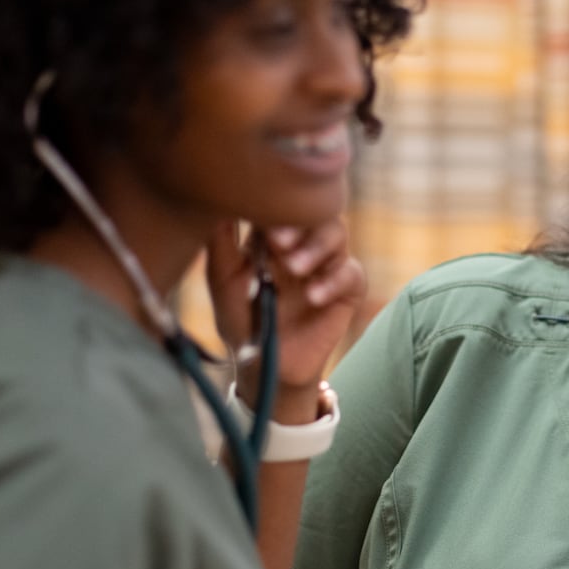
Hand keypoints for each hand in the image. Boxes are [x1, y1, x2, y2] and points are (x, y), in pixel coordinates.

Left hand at [207, 219, 365, 422]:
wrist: (266, 366)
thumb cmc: (242, 320)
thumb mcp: (223, 282)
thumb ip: (220, 243)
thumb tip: (217, 203)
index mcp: (272, 235)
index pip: (280, 204)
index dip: (274, 204)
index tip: (257, 215)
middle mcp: (303, 244)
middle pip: (313, 210)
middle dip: (298, 222)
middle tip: (277, 240)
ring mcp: (326, 265)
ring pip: (336, 234)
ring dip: (316, 247)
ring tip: (294, 269)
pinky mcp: (347, 290)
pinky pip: (352, 274)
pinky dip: (333, 282)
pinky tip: (313, 298)